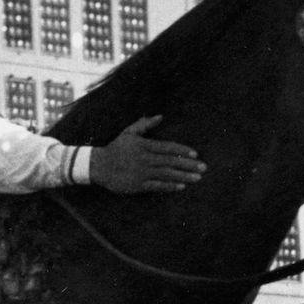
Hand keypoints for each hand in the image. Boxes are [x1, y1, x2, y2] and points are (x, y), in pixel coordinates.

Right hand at [89, 115, 204, 194]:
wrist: (99, 166)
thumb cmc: (116, 148)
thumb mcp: (129, 133)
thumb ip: (144, 124)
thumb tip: (160, 116)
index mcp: (145, 146)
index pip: (168, 147)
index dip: (182, 150)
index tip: (196, 154)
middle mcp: (145, 159)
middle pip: (171, 161)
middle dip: (188, 164)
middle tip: (204, 168)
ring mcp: (142, 173)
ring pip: (166, 174)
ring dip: (183, 176)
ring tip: (197, 178)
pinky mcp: (137, 185)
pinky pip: (156, 186)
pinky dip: (169, 186)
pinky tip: (181, 186)